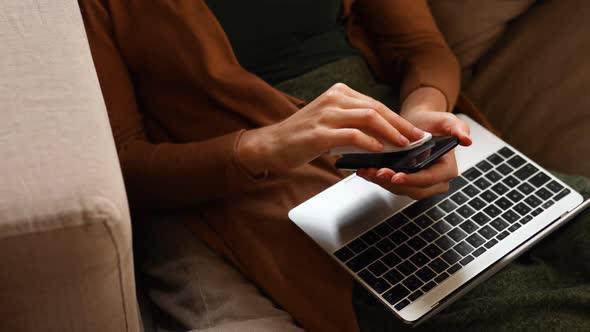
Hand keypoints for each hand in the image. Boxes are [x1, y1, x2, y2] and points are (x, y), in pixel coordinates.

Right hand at [236, 83, 424, 174]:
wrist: (272, 145)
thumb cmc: (301, 137)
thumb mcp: (330, 122)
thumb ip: (353, 124)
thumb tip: (383, 138)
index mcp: (338, 93)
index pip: (375, 104)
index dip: (397, 118)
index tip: (413, 131)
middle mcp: (333, 99)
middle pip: (376, 108)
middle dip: (400, 125)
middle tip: (417, 138)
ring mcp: (326, 115)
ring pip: (368, 118)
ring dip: (391, 132)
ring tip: (404, 145)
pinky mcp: (320, 133)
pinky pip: (352, 135)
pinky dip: (370, 142)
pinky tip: (380, 150)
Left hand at [357, 88, 471, 199]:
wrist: (418, 124)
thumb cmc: (433, 122)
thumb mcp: (447, 120)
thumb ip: (459, 128)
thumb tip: (467, 140)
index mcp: (447, 170)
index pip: (429, 179)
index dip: (412, 179)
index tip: (396, 175)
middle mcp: (434, 181)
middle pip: (413, 189)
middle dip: (393, 183)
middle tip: (377, 173)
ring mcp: (419, 184)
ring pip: (400, 189)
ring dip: (382, 182)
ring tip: (367, 171)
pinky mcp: (405, 183)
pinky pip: (391, 185)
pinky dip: (378, 179)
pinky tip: (366, 170)